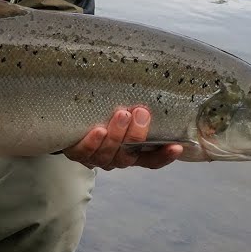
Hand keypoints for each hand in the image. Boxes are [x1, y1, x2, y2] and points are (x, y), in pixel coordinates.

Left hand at [63, 106, 182, 170]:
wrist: (73, 125)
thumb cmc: (107, 117)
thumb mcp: (126, 117)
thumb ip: (139, 113)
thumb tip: (158, 90)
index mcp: (131, 155)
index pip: (151, 161)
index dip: (164, 156)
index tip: (177, 147)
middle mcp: (115, 159)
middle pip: (129, 155)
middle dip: (136, 134)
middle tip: (141, 113)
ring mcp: (96, 158)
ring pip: (109, 152)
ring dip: (117, 134)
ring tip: (122, 113)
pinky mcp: (77, 154)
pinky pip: (85, 152)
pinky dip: (92, 142)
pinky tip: (98, 130)